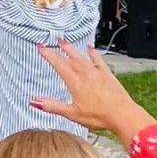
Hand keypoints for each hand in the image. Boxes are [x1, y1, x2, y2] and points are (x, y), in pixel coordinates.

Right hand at [30, 41, 147, 144]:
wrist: (122, 114)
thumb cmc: (99, 116)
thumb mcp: (72, 114)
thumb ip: (52, 106)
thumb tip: (34, 102)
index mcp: (75, 82)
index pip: (58, 64)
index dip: (48, 55)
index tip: (41, 47)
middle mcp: (86, 74)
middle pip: (70, 58)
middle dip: (60, 49)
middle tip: (54, 41)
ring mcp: (97, 73)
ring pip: (82, 57)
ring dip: (73, 49)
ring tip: (65, 43)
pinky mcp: (107, 74)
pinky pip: (98, 60)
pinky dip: (93, 53)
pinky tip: (90, 48)